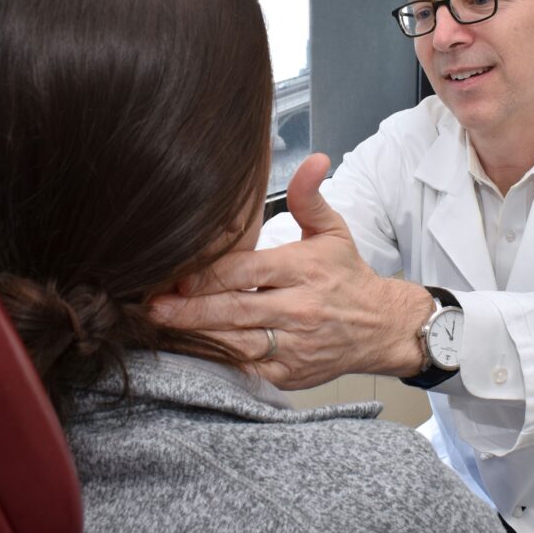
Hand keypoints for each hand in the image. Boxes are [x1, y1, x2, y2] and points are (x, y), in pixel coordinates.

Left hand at [151, 153, 431, 388]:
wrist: (381, 327)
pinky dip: (219, 364)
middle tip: (152, 306)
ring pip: (237, 344)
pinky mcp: (290, 374)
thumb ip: (309, 197)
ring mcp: (295, 345)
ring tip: (160, 328)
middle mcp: (299, 309)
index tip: (178, 276)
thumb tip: (313, 159)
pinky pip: (247, 370)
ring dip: (197, 338)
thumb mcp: (333, 231)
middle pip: (235, 310)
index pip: (248, 272)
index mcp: (304, 270)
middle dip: (190, 310)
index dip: (210, 275)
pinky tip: (191, 354)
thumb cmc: (347, 275)